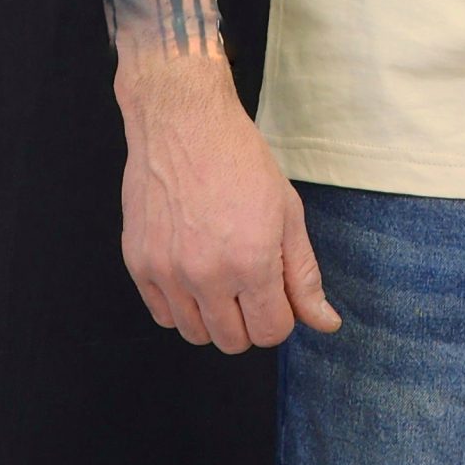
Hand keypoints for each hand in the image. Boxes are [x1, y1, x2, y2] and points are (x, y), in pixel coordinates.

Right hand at [114, 54, 342, 349]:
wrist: (184, 122)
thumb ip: (304, 275)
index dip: (279, 315)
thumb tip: (326, 324)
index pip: (270, 332)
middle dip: (248, 320)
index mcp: (251, 262)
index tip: (275, 290)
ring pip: (195, 334)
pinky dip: (180, 304)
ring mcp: (167, 271)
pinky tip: (192, 269)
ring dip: (213, 316)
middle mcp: (206, 274)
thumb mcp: (287, 212)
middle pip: (232, 341)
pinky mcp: (139, 264)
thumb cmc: (241, 161)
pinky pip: (162, 315)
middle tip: (249, 281)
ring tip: (220, 274)